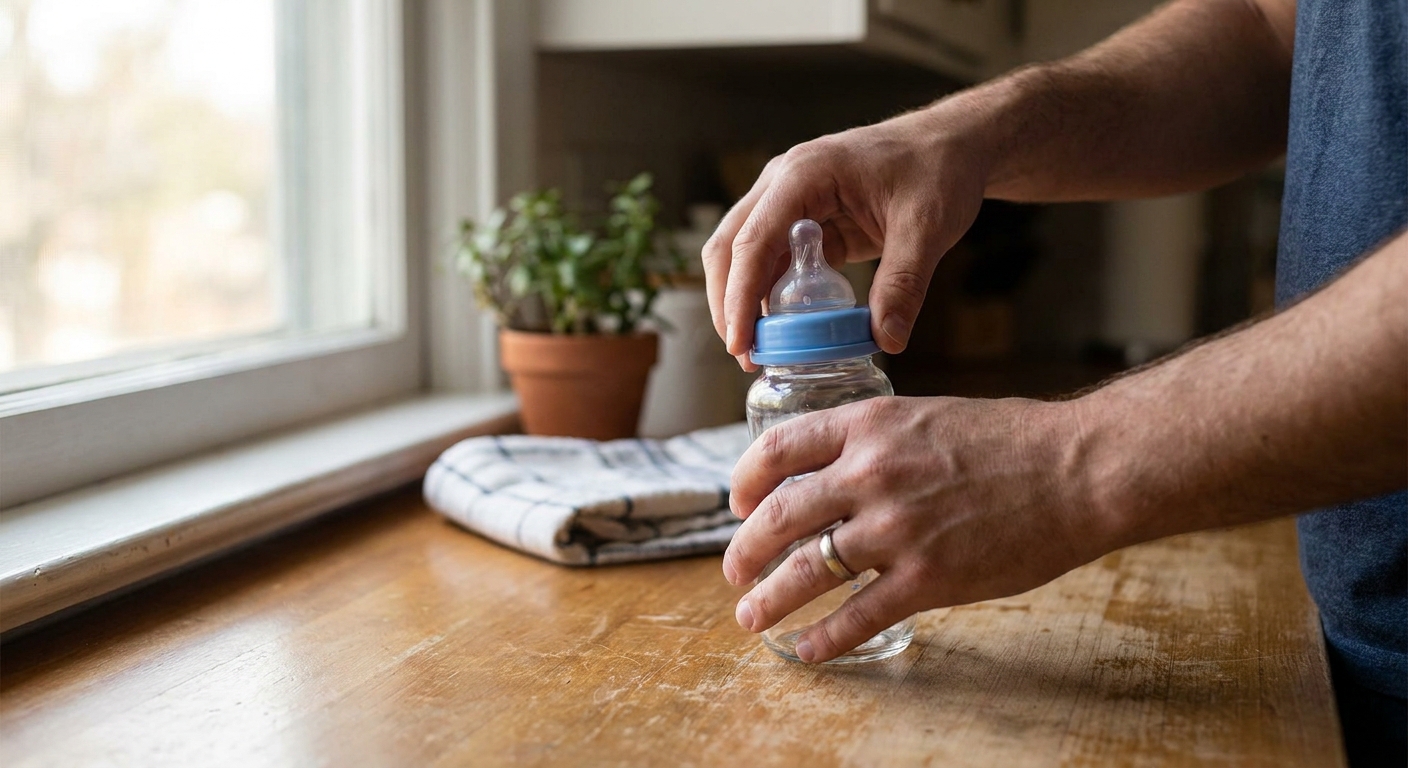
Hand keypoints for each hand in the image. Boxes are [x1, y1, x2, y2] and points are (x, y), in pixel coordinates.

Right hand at [701, 105, 991, 368]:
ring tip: (759, 350)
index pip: (753, 240)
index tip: (740, 343)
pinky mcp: (804, 218)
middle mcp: (783, 182)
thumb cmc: (939, 168)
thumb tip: (886, 339)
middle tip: (744, 354)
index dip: (739, 296)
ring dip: (744, 300)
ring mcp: (788, 199)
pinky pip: (773, 260)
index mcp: (804, 174)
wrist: (954, 143)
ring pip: (743, 254)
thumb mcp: (927, 226)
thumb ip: (904, 282)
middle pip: (730, 247)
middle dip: (728, 302)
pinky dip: (770, 294)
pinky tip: (784, 329)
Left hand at [722, 396, 1117, 662]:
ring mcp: (896, 529)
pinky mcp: (927, 578)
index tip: (737, 503)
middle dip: (744, 550)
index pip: (778, 450)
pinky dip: (824, 637)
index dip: (745, 480)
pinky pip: (856, 615)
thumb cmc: (1011, 440)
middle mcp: (871, 474)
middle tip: (734, 572)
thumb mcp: (927, 416)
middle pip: (778, 516)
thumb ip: (877, 441)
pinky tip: (807, 649)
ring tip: (751, 618)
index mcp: (869, 426)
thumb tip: (837, 471)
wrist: (1078, 469)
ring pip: (805, 571)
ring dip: (769, 600)